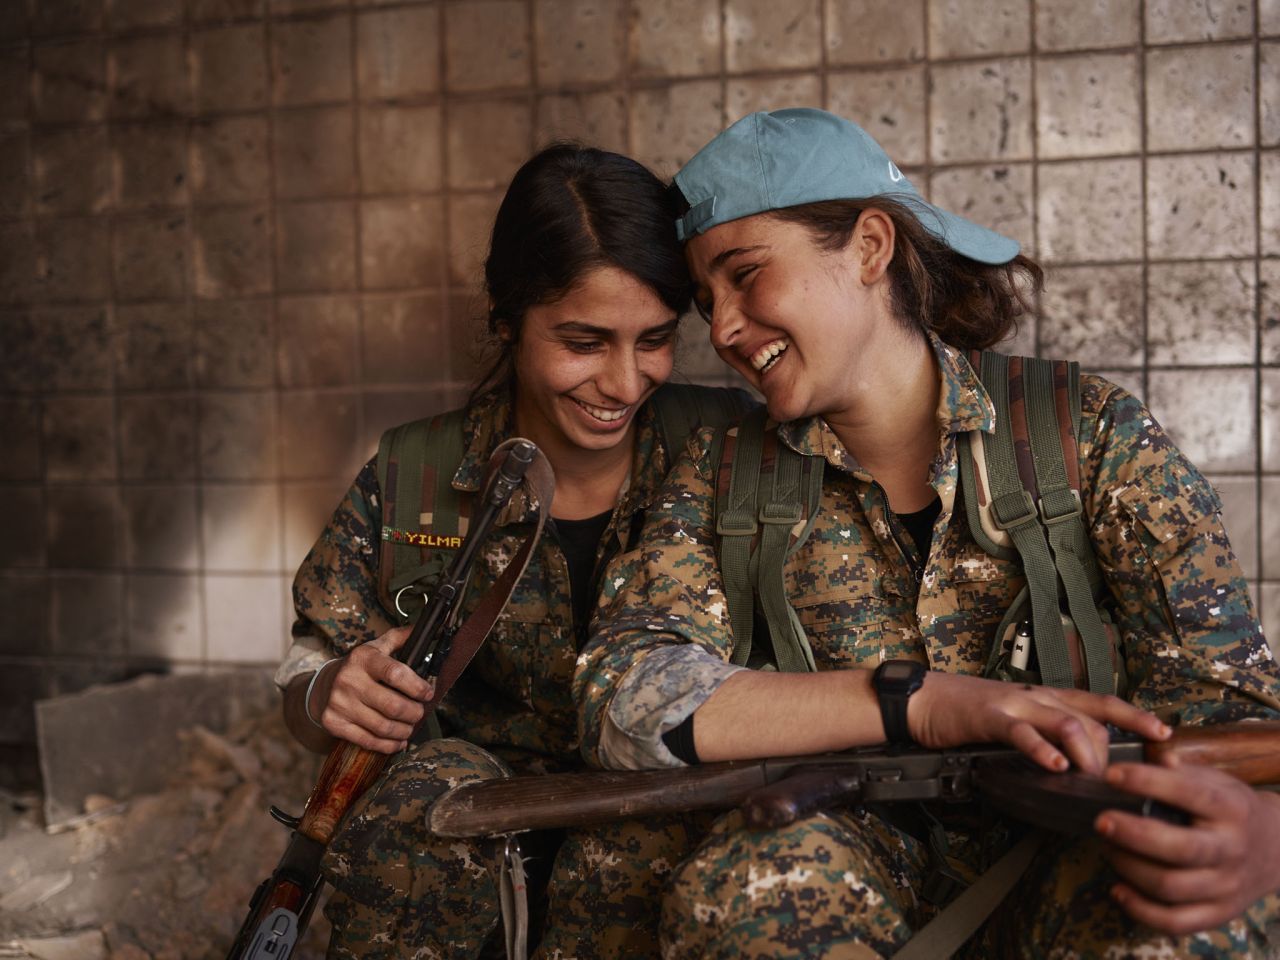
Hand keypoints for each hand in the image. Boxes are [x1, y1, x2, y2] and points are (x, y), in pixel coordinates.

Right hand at [311, 627, 435, 752]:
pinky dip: (388, 745)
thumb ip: (401, 638)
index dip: (417, 687)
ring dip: (404, 730)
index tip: (428, 693)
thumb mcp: (377, 647)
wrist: (323, 685)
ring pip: (382, 726)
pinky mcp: (333, 723)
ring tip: (410, 727)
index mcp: (363, 658)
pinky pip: (367, 741)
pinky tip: (398, 740)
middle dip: (414, 713)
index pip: (396, 673)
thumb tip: (427, 628)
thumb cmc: (360, 667)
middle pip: (392, 705)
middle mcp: (349, 680)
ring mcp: (339, 703)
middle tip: (420, 713)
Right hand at [909, 673, 1168, 774]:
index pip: (1101, 703)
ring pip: (1067, 723)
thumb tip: (1073, 765)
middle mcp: (1038, 696)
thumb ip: (1042, 733)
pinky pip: (1023, 732)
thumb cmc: (967, 713)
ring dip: (1085, 755)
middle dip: (1109, 755)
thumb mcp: (1015, 719)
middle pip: (1092, 721)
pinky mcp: (990, 716)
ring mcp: (1015, 704)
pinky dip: (1042, 750)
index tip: (1164, 732)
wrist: (924, 699)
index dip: (1135, 715)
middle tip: (1110, 786)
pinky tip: (1054, 767)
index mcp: (1046, 697)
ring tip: (1089, 780)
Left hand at [1096, 759, 1279, 934]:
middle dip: (1132, 835)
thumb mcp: (1218, 782)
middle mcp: (1232, 849)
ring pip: (1171, 887)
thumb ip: (1184, 772)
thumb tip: (1157, 759)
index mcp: (1232, 810)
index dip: (1147, 782)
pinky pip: (1176, 922)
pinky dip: (1141, 910)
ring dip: (1129, 868)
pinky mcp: (1219, 913)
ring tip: (1108, 848)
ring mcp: (1227, 886)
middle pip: (1179, 849)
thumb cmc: (1232, 810)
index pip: (1189, 794)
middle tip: (1101, 821)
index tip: (1111, 774)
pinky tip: (1118, 889)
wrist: (1278, 850)